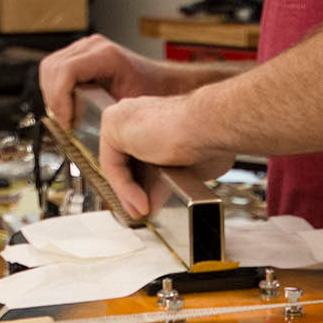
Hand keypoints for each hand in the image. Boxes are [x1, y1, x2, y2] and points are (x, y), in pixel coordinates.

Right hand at [38, 34, 167, 126]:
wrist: (160, 81)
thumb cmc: (150, 91)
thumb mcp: (129, 106)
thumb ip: (105, 114)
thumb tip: (83, 130)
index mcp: (106, 55)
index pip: (66, 71)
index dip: (60, 98)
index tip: (67, 120)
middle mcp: (92, 46)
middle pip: (52, 69)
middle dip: (54, 99)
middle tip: (66, 121)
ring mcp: (85, 47)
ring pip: (49, 68)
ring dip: (52, 94)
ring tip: (66, 114)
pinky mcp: (80, 54)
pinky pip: (54, 68)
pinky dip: (55, 88)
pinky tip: (67, 104)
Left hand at [97, 94, 235, 217]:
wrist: (210, 126)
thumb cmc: (210, 137)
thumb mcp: (186, 168)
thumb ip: (164, 184)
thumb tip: (154, 203)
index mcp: (154, 117)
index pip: (137, 154)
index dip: (142, 183)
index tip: (150, 202)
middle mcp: (136, 112)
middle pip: (126, 159)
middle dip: (133, 189)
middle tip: (142, 210)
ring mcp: (123, 115)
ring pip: (118, 163)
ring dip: (129, 192)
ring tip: (143, 210)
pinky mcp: (113, 124)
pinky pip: (113, 164)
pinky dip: (125, 187)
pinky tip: (141, 202)